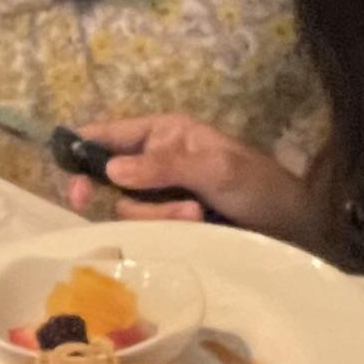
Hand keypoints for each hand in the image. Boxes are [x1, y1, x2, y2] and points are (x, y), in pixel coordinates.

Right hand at [68, 113, 305, 233]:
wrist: (292, 227)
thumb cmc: (259, 185)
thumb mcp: (216, 167)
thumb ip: (165, 167)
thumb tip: (112, 170)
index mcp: (164, 134)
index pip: (111, 135)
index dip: (83, 151)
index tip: (71, 177)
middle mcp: (156, 162)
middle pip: (109, 179)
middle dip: (126, 195)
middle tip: (91, 203)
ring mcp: (162, 196)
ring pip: (130, 209)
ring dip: (159, 214)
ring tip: (197, 214)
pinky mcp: (170, 225)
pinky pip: (148, 229)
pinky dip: (167, 228)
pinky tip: (197, 225)